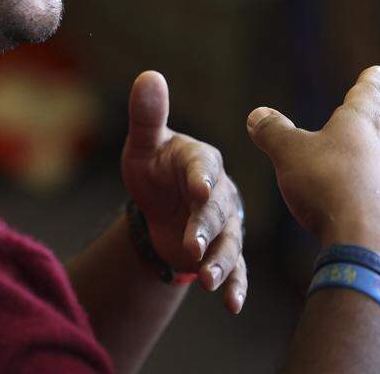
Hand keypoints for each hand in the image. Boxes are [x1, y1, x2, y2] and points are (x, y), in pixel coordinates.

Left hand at [121, 71, 246, 312]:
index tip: (197, 189)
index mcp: (200, 160)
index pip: (203, 167)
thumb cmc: (154, 169)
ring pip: (229, 242)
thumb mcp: (144, 145)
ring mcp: (226, 223)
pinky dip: (236, 285)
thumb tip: (148, 75)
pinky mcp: (226, 250)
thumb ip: (147, 116)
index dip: (201, 178)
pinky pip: (236, 268)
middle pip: (216, 209)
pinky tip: (233, 304)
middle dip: (205, 228)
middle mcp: (219, 191)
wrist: (163, 206)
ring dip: (221, 261)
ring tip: (208, 281)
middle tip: (193, 247)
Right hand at [246, 66, 379, 284]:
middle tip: (367, 110)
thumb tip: (257, 114)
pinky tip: (347, 201)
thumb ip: (273, 132)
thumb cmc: (326, 185)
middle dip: (366, 119)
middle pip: (373, 128)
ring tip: (349, 159)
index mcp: (358, 124)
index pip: (366, 95)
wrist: (363, 242)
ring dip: (361, 158)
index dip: (369, 82)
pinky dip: (359, 190)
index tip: (377, 71)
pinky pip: (372, 193)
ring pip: (375, 162)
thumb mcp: (289, 153)